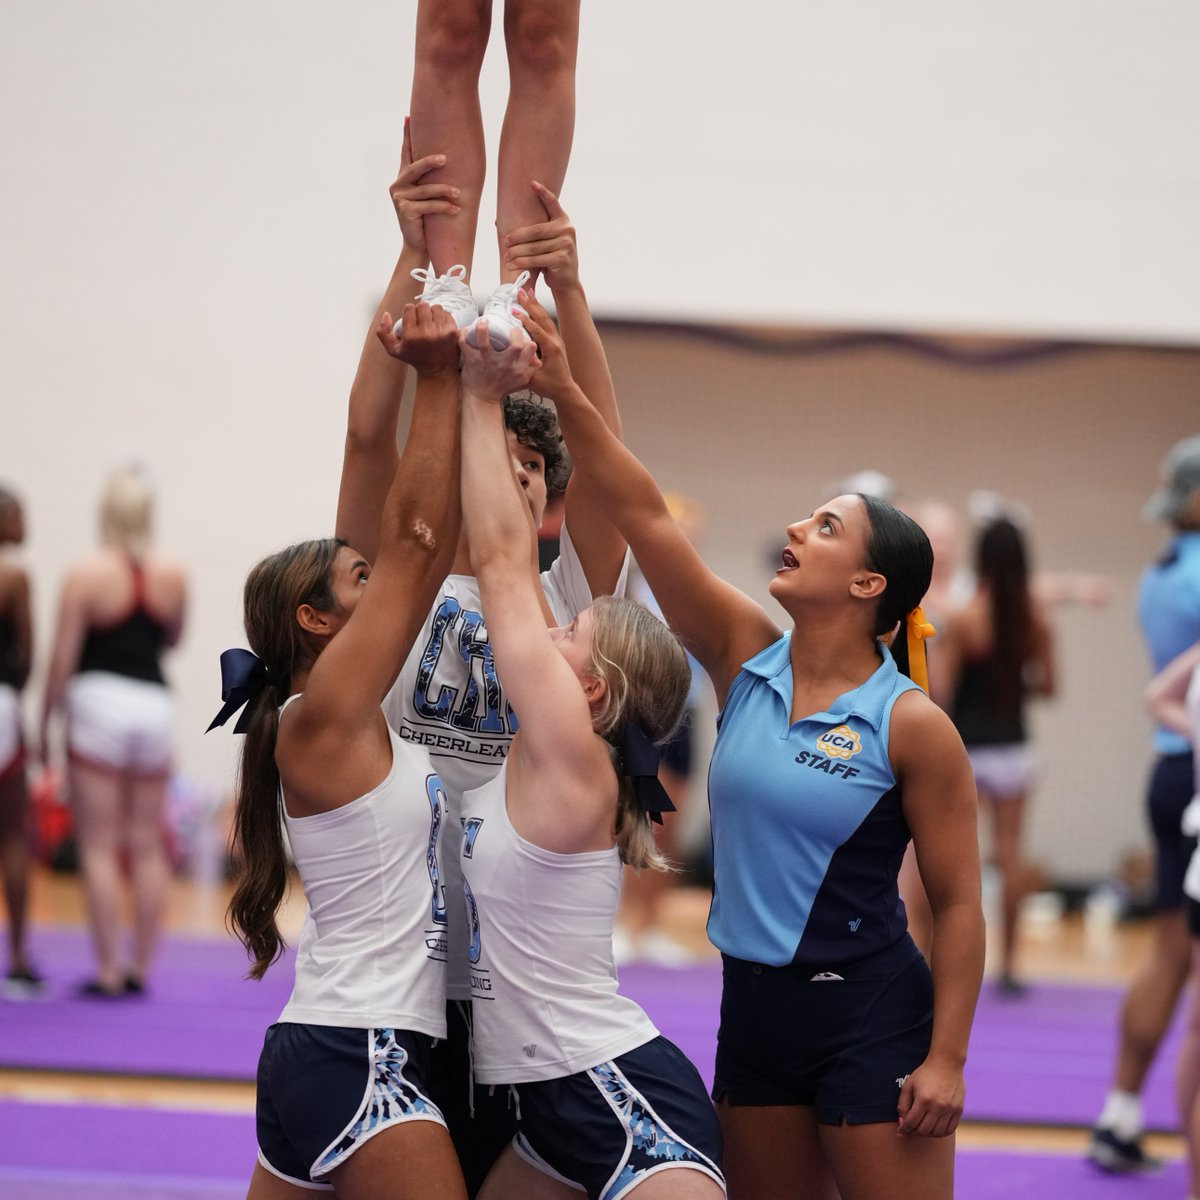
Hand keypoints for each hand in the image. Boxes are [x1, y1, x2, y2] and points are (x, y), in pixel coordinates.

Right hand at [375, 303, 459, 373]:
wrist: (437, 371)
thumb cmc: (415, 359)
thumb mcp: (393, 350)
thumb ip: (383, 332)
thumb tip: (386, 314)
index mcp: (411, 336)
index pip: (409, 308)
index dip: (409, 311)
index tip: (412, 319)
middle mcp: (426, 333)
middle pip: (423, 305)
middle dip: (421, 310)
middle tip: (422, 320)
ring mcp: (441, 332)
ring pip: (435, 307)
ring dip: (432, 312)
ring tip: (431, 322)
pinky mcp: (453, 331)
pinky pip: (447, 313)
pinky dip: (442, 317)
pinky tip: (439, 325)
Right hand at [389, 117, 460, 258]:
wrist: (418, 245)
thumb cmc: (427, 219)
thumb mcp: (427, 196)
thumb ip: (429, 180)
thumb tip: (448, 158)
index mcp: (402, 179)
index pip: (406, 153)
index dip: (406, 136)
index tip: (407, 117)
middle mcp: (398, 185)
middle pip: (415, 168)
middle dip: (430, 162)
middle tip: (445, 159)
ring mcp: (400, 199)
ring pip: (426, 190)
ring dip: (445, 191)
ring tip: (459, 194)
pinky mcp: (405, 211)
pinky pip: (429, 206)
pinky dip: (444, 207)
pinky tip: (456, 210)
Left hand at [459, 324, 538, 399]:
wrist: (482, 399)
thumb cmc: (500, 386)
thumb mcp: (519, 380)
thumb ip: (529, 369)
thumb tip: (538, 360)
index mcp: (519, 369)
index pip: (531, 349)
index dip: (528, 340)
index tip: (522, 338)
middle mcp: (505, 365)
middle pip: (516, 345)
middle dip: (514, 332)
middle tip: (508, 330)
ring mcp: (488, 362)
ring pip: (485, 341)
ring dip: (482, 329)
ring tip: (483, 322)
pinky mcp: (472, 361)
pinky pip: (465, 344)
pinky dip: (463, 335)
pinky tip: (465, 330)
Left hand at [504, 181, 577, 291]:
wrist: (567, 280)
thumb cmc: (550, 258)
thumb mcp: (545, 242)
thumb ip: (531, 231)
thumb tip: (497, 221)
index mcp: (563, 220)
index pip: (552, 203)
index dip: (542, 193)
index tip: (531, 183)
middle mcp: (567, 229)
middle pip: (536, 230)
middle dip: (517, 237)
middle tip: (505, 242)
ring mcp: (566, 244)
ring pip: (534, 247)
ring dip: (517, 253)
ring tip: (506, 257)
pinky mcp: (563, 259)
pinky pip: (537, 260)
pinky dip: (522, 263)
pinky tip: (513, 265)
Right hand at [516, 292, 574, 400]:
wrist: (565, 390)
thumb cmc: (549, 386)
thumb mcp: (533, 377)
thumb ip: (524, 364)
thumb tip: (514, 352)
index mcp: (551, 348)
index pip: (536, 329)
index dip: (524, 319)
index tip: (514, 310)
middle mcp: (556, 341)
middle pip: (542, 317)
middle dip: (530, 303)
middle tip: (520, 291)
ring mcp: (557, 340)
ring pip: (545, 318)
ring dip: (535, 305)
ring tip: (527, 292)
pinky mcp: (555, 342)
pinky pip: (546, 323)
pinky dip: (539, 313)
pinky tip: (533, 306)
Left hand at [896, 1056, 964, 1137]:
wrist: (946, 1064)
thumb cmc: (925, 1074)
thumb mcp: (909, 1085)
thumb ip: (903, 1104)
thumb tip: (902, 1122)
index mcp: (923, 1099)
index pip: (911, 1122)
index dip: (904, 1129)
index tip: (900, 1132)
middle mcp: (937, 1106)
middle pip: (924, 1130)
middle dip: (914, 1132)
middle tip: (911, 1128)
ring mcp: (949, 1109)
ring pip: (937, 1133)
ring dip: (927, 1133)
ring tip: (922, 1127)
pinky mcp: (958, 1110)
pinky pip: (950, 1130)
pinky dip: (941, 1132)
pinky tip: (935, 1128)